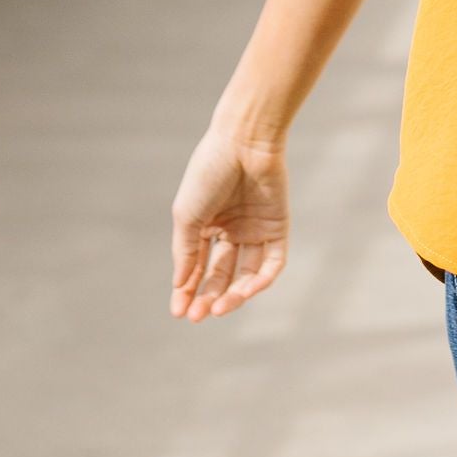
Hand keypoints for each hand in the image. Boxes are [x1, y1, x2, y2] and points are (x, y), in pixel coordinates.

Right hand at [170, 126, 289, 321]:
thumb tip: (180, 288)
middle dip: (209, 296)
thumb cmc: (209, 173)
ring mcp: (255, 230)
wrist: (244, 141)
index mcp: (206, 225)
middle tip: (199, 315)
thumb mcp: (188, 215)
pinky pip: (271, 262)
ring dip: (233, 294)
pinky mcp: (277, 227)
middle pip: (220, 274)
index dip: (187, 290)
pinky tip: (245, 290)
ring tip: (219, 307)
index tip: (178, 312)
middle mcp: (231, 230)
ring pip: (245, 274)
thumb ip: (186, 252)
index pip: (197, 267)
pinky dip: (260, 280)